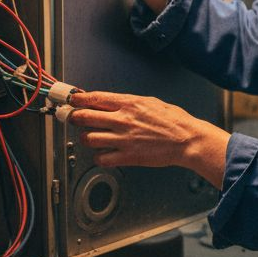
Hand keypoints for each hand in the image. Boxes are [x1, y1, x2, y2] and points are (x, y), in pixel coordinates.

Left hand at [68, 90, 229, 187]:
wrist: (187, 140)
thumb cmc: (174, 121)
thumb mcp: (150, 102)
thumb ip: (128, 102)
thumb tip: (110, 101)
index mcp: (128, 103)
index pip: (92, 98)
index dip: (76, 99)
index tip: (70, 100)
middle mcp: (122, 120)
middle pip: (84, 117)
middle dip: (73, 117)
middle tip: (72, 118)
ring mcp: (123, 139)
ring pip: (88, 138)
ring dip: (86, 138)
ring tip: (91, 137)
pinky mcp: (128, 156)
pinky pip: (101, 158)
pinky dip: (99, 156)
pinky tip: (104, 153)